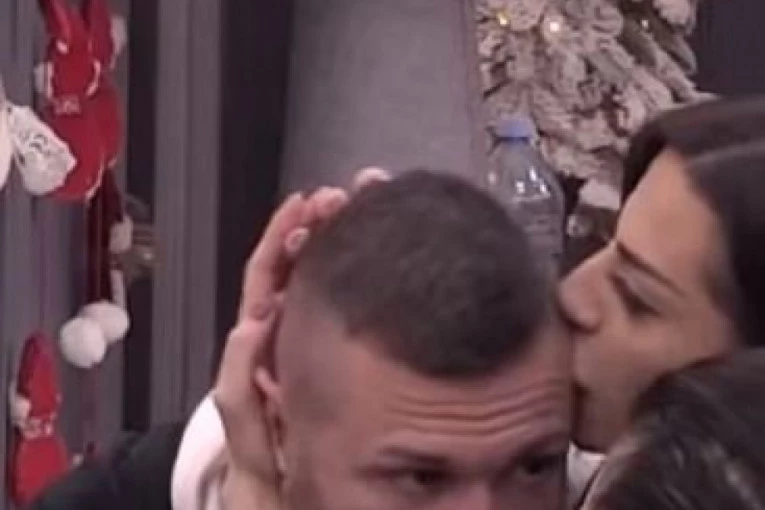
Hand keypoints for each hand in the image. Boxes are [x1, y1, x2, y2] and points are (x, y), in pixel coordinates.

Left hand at [213, 168, 390, 508]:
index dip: (283, 238)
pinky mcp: (343, 358)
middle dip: (319, 226)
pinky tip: (387, 261)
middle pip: (298, 270)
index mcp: (261, 348)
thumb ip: (241, 390)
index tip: (308, 205)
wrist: (299, 508)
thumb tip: (253, 321)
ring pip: (326, 282)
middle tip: (350, 196)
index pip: (267, 280)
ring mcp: (317, 346)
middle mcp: (288, 339)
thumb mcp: (250, 440)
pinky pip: (349, 308)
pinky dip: (361, 277)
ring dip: (343, 242)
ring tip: (369, 210)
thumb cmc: (270, 480)